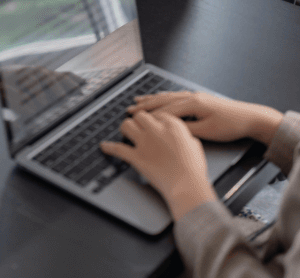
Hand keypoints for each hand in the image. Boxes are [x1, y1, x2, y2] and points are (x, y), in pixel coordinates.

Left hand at [100, 111, 214, 219]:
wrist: (186, 185)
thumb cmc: (193, 168)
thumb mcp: (195, 145)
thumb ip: (185, 136)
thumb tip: (181, 136)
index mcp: (172, 125)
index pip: (158, 114)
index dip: (154, 119)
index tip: (152, 123)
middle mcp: (156, 130)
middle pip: (140, 116)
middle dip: (139, 120)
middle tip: (139, 126)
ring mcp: (144, 143)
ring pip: (127, 125)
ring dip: (125, 128)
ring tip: (125, 132)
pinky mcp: (136, 157)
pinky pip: (118, 149)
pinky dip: (109, 147)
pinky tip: (104, 146)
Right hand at [128, 91, 283, 145]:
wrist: (249, 117)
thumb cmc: (230, 125)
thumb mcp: (207, 132)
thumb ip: (187, 130)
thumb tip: (169, 130)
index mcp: (193, 103)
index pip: (165, 110)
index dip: (148, 115)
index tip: (134, 117)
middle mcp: (192, 97)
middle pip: (163, 100)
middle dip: (145, 104)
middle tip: (130, 108)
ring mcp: (196, 96)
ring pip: (168, 96)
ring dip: (152, 99)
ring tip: (139, 100)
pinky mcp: (199, 99)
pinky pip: (176, 96)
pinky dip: (164, 98)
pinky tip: (160, 98)